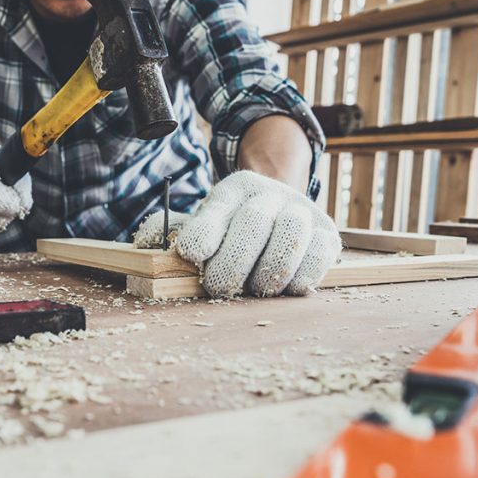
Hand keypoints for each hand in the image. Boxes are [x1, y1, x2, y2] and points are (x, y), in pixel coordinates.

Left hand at [134, 171, 340, 296]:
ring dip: (267, 273)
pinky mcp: (327, 235)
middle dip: (232, 263)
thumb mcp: (202, 223)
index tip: (193, 254)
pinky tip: (283, 286)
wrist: (281, 217)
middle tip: (220, 286)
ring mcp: (303, 212)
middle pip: (253, 222)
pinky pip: (318, 258)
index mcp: (235, 189)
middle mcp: (271, 194)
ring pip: (289, 238)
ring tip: (255, 287)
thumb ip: (171, 231)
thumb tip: (150, 239)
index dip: (204, 233)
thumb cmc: (232, 231)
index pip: (217, 210)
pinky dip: (299, 278)